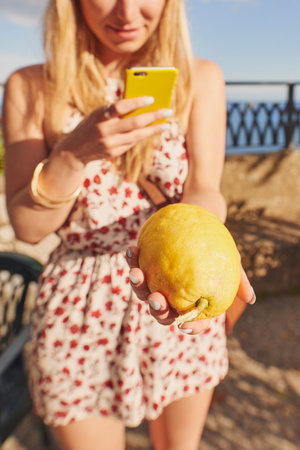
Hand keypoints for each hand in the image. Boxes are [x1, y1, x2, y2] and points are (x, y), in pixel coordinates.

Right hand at [53, 97, 171, 163]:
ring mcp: (110, 144)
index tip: (151, 98)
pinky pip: (131, 143)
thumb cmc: (90, 125)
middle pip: (134, 123)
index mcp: (100, 117)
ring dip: (153, 129)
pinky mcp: (113, 153)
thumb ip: (115, 110)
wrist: (74, 150)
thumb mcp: (98, 114)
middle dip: (153, 116)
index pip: (120, 107)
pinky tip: (152, 131)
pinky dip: (142, 136)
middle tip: (167, 111)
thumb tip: (140, 104)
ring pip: (137, 136)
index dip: (136, 102)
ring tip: (166, 124)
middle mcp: (105, 131)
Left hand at [126, 246, 254, 335]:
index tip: (185, 325)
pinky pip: (135, 265)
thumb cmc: (217, 247)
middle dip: (157, 309)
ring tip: (136, 273)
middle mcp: (172, 298)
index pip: (193, 323)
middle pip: (163, 313)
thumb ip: (238, 279)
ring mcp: (156, 283)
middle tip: (156, 298)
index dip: (190, 328)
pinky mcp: (144, 266)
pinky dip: (132, 259)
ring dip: (138, 285)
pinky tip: (131, 249)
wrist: (198, 223)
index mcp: (193, 304)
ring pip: (143, 292)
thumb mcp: (230, 261)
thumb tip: (250, 297)